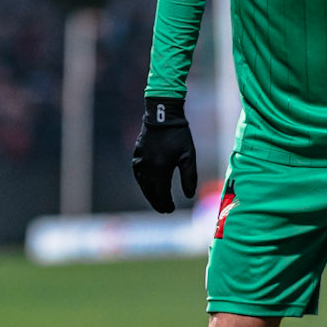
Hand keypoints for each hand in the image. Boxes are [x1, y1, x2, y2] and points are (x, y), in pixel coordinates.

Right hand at [131, 97, 196, 214]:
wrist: (162, 116)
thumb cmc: (178, 135)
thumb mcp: (188, 156)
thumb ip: (189, 177)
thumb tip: (189, 195)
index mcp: (161, 168)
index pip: (161, 193)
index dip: (165, 203)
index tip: (171, 209)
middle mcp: (148, 168)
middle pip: (151, 192)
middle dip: (157, 202)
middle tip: (164, 210)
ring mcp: (140, 162)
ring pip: (143, 185)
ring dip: (150, 195)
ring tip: (157, 201)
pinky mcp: (137, 157)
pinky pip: (139, 176)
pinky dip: (144, 184)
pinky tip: (148, 187)